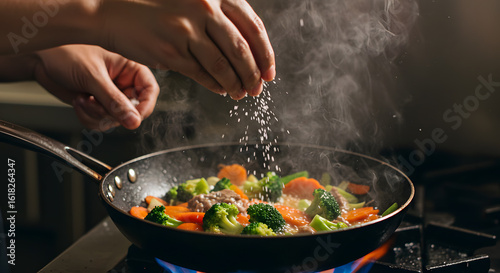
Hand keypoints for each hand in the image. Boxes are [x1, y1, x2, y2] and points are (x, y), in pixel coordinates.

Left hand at [34, 45, 159, 130]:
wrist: (41, 60)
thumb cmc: (66, 54)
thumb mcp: (93, 77)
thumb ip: (114, 101)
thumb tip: (134, 121)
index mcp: (130, 68)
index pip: (150, 91)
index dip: (143, 107)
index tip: (131, 118)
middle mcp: (124, 83)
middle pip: (133, 110)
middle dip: (110, 112)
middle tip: (95, 102)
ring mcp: (110, 96)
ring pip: (116, 120)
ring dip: (96, 115)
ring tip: (83, 99)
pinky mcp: (98, 106)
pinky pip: (101, 123)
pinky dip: (88, 118)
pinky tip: (79, 101)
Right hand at [98, 0, 274, 99]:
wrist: (112, 11)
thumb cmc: (154, 5)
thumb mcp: (191, 0)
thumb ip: (218, 17)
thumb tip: (248, 48)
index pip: (253, 27)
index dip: (266, 53)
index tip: (270, 71)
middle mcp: (203, 8)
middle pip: (242, 49)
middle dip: (254, 74)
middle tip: (258, 88)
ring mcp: (187, 30)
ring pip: (224, 66)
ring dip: (237, 84)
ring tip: (241, 93)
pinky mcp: (171, 52)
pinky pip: (203, 75)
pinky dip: (217, 85)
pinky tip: (222, 90)